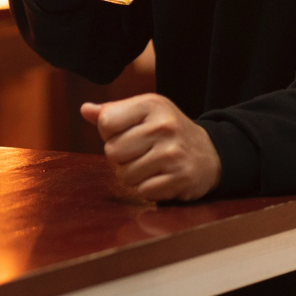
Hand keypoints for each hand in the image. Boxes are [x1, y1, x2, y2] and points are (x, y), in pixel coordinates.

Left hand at [82, 94, 220, 201]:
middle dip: (121, 157)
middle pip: (112, 151)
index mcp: (151, 104)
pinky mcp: (181, 178)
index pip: (106, 122)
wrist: (210, 154)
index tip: (127, 133)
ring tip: (151, 165)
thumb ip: (112, 112)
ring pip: (125, 175)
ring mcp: (174, 153)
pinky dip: (148, 189)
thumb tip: (85, 110)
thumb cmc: (166, 131)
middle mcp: (164, 126)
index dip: (110, 133)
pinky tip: (161, 177)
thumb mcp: (143, 112)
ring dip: (133, 175)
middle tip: (140, 152)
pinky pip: (143, 191)